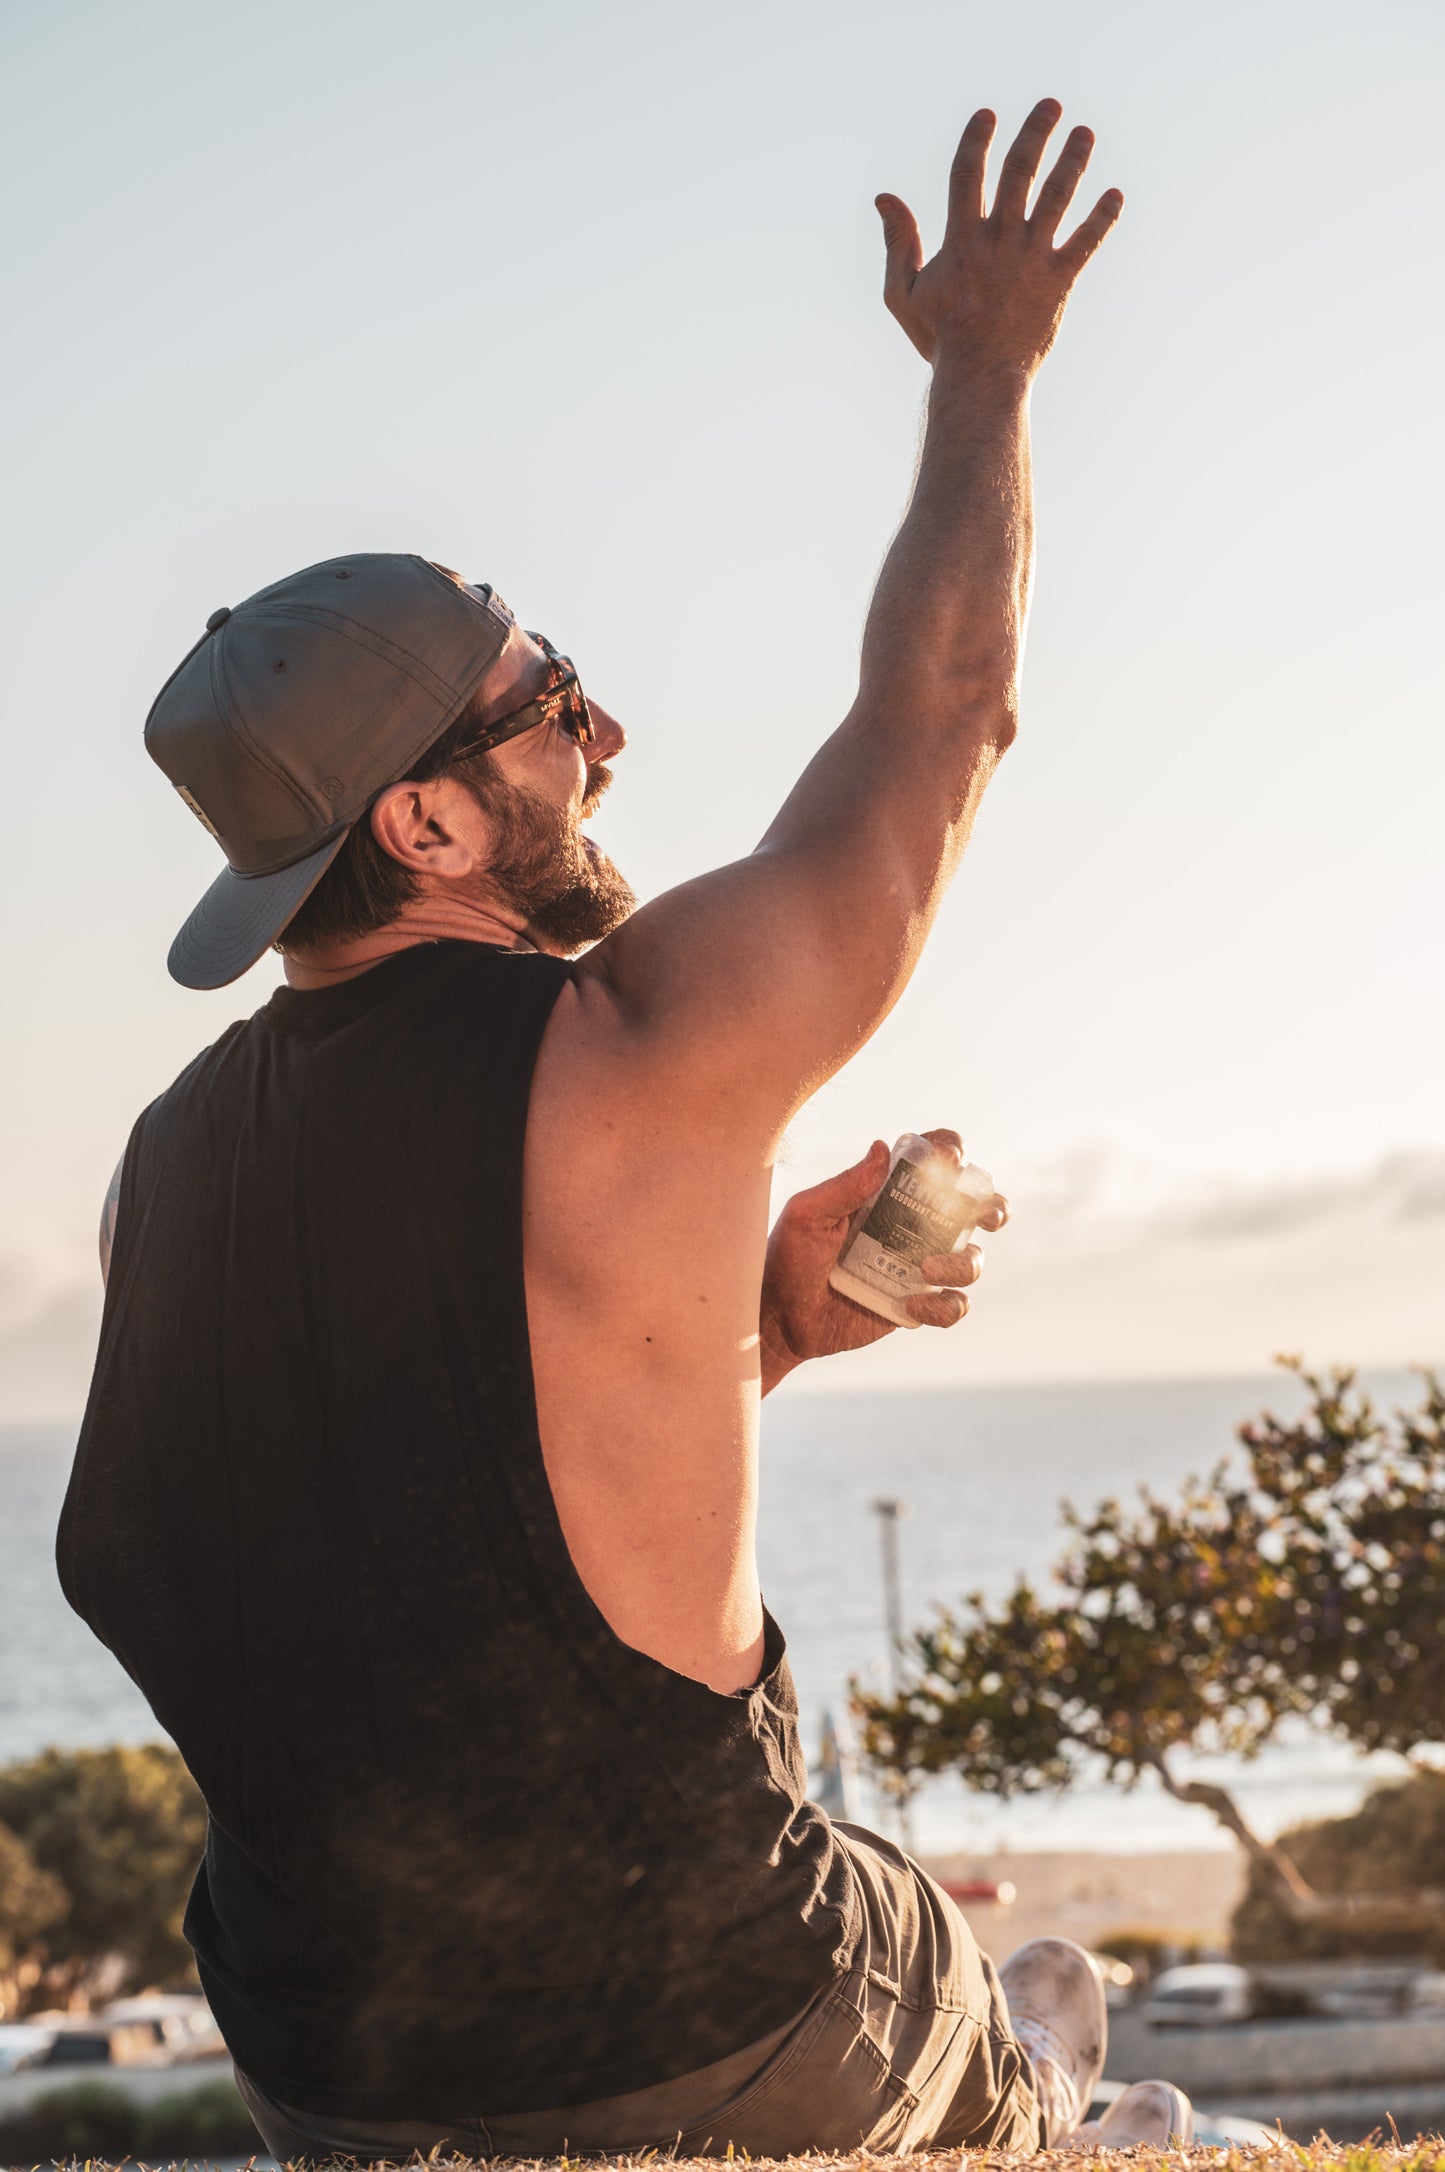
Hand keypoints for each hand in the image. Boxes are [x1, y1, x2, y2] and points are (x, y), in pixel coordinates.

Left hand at [759, 1131, 1008, 1392]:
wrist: (777, 1319)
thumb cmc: (785, 1258)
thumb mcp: (807, 1216)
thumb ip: (844, 1186)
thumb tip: (883, 1147)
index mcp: (887, 1194)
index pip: (933, 1162)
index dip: (951, 1152)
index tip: (949, 1159)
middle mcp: (912, 1227)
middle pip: (976, 1207)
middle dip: (992, 1205)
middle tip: (982, 1213)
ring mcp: (918, 1267)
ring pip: (973, 1259)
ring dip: (962, 1263)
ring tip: (925, 1269)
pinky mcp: (917, 1306)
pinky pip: (955, 1306)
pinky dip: (944, 1306)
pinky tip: (910, 1306)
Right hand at [876, 100, 1121, 372]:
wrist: (980, 377)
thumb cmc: (939, 338)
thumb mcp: (903, 292)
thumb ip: (897, 242)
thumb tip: (884, 197)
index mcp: (962, 239)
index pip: (969, 174)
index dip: (976, 140)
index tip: (987, 116)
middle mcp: (1001, 239)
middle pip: (1021, 171)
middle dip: (1036, 133)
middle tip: (1051, 106)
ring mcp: (1033, 258)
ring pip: (1058, 196)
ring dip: (1073, 160)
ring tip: (1085, 134)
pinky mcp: (1059, 280)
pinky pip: (1087, 242)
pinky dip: (1103, 217)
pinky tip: (1115, 195)